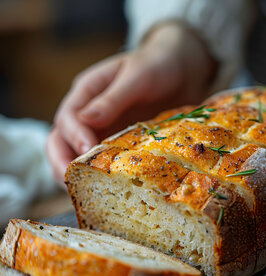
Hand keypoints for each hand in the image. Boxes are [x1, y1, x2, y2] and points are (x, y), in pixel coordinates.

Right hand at [46, 22, 215, 183]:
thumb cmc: (157, 65)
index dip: (74, 137)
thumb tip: (85, 120)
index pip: (67, 119)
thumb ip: (112, 98)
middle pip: (60, 143)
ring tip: (92, 196)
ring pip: (77, 157)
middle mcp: (88, 114)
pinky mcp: (119, 144)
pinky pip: (105, 164)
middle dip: (63, 164)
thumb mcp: (137, 77)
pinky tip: (114, 191)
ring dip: (79, 177)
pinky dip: (103, 178)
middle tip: (77, 186)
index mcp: (86, 93)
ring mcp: (102, 131)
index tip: (88, 152)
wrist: (182, 70)